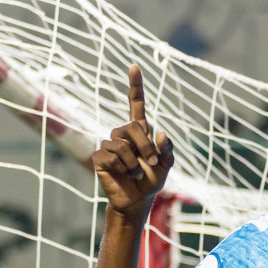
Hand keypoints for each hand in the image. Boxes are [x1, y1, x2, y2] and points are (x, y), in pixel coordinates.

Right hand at [92, 64, 175, 221]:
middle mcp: (122, 135)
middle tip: (151, 164)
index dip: (135, 87)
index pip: (136, 104)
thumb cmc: (151, 182)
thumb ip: (167, 150)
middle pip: (132, 127)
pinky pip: (112, 156)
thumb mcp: (166, 166)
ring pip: (122, 145)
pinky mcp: (99, 157)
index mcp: (139, 132)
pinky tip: (123, 175)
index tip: (134, 67)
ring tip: (135, 174)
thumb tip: (161, 133)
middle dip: (145, 147)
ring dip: (134, 163)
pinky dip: (122, 168)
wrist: (137, 201)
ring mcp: (109, 144)